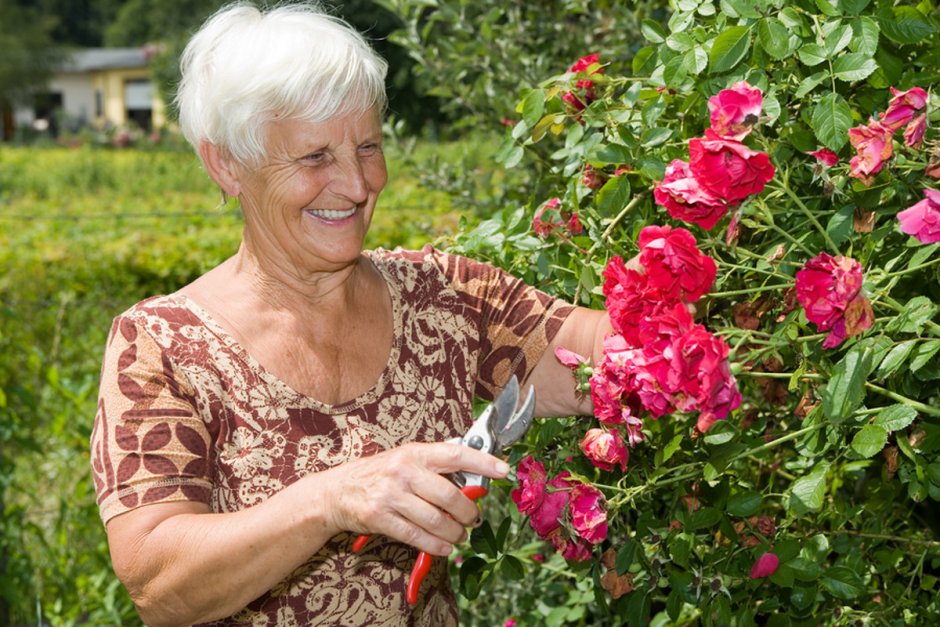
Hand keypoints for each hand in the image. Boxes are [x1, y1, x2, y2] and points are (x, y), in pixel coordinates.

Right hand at [323, 442, 509, 554]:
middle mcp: (404, 471)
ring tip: (458, 536)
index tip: (504, 471)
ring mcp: (391, 495)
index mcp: (416, 453)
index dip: (483, 462)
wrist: (338, 491)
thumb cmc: (379, 474)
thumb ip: (436, 468)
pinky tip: (444, 547)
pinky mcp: (380, 518)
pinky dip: (436, 546)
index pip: (456, 454)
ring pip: (436, 520)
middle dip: (468, 512)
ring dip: (454, 533)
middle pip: (450, 495)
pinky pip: (417, 536)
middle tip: (473, 519)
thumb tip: (473, 481)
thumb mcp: (407, 460)